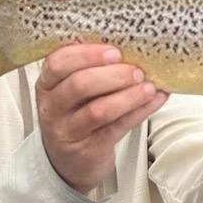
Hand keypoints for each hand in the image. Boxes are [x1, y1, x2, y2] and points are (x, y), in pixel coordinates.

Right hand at [36, 44, 168, 193]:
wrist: (72, 159)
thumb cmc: (77, 113)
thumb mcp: (72, 89)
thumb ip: (91, 67)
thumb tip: (132, 43)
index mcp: (47, 84)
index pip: (58, 63)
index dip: (87, 54)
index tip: (115, 51)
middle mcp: (52, 107)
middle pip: (79, 85)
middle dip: (113, 75)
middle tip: (136, 71)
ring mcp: (67, 131)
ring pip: (98, 111)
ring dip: (128, 96)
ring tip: (149, 87)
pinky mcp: (88, 148)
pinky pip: (117, 128)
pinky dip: (140, 111)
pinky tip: (155, 100)